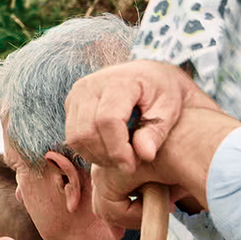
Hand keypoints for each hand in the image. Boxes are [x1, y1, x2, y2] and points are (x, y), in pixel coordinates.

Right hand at [64, 61, 228, 227]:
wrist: (147, 74)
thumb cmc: (161, 92)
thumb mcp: (169, 110)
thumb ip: (156, 132)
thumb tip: (145, 154)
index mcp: (119, 81)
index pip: (107, 120)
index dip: (118, 149)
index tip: (132, 165)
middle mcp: (91, 85)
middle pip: (87, 132)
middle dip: (107, 155)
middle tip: (128, 163)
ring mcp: (77, 94)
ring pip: (75, 138)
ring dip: (96, 156)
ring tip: (120, 158)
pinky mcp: (71, 104)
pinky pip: (73, 137)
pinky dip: (89, 150)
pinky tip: (109, 150)